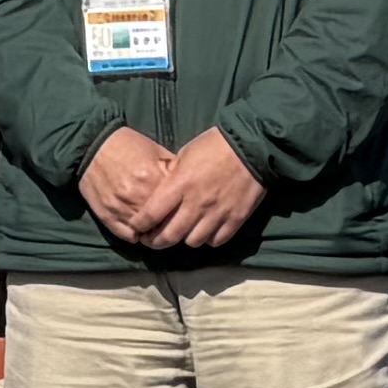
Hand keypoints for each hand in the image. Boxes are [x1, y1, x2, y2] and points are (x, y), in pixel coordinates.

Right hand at [77, 132, 178, 241]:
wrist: (91, 146)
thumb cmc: (127, 146)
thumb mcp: (155, 150)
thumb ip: (173, 169)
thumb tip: (189, 184)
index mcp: (153, 179)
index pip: (177, 205)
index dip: (182, 210)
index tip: (184, 212)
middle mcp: (138, 196)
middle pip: (163, 222)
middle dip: (169, 224)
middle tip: (172, 224)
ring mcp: (122, 208)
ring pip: (146, 232)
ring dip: (152, 232)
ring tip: (156, 228)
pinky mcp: (107, 216)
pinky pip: (127, 235)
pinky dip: (135, 235)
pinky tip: (139, 230)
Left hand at [142, 134, 269, 249]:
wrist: (251, 146)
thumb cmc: (214, 145)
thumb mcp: (184, 155)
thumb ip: (172, 176)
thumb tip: (160, 191)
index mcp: (179, 185)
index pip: (151, 214)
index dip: (140, 225)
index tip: (136, 228)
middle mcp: (196, 204)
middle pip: (170, 236)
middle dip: (156, 242)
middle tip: (152, 240)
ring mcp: (217, 214)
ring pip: (193, 242)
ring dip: (184, 240)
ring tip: (181, 234)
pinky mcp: (236, 219)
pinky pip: (216, 240)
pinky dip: (208, 239)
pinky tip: (205, 232)